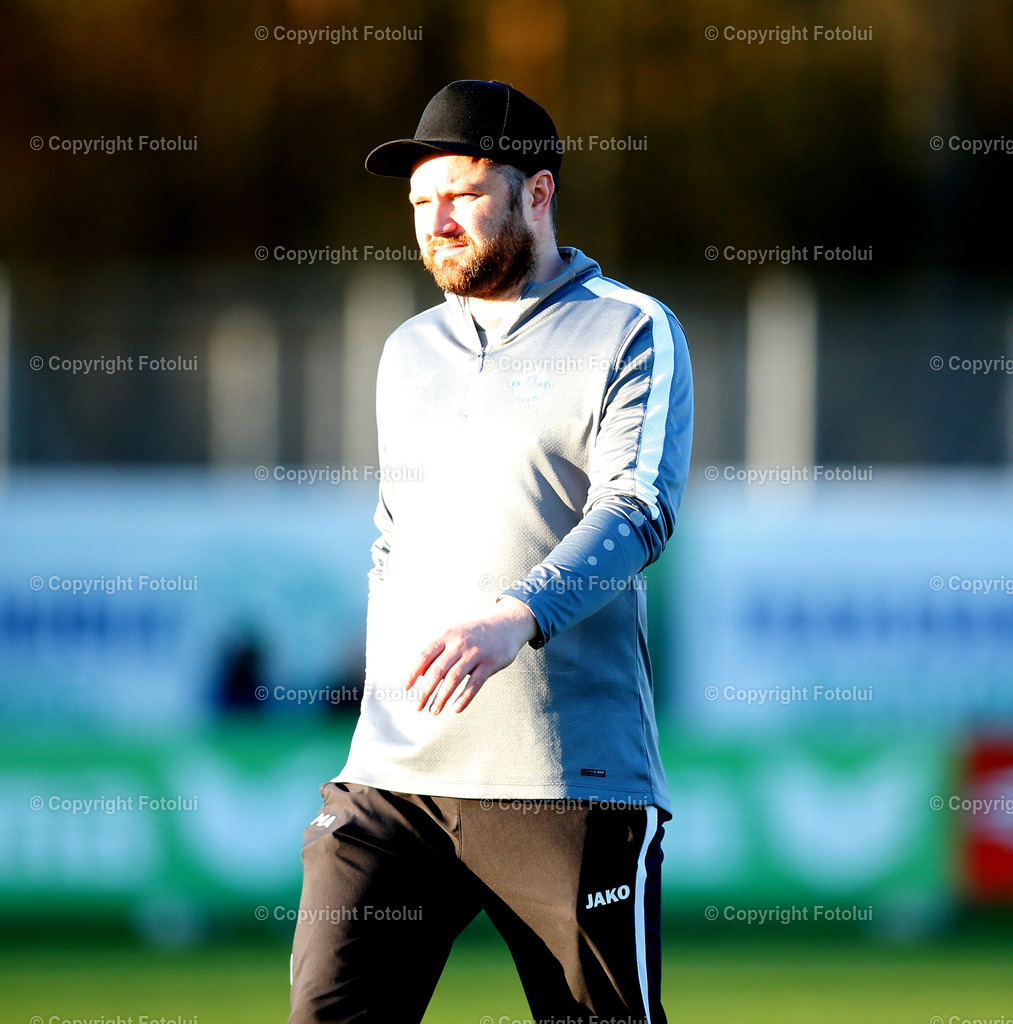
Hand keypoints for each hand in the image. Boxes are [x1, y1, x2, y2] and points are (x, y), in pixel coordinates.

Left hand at [406, 597, 537, 713]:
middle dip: (426, 691)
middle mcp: (459, 643)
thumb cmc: (475, 634)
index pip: (425, 655)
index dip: (413, 672)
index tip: (406, 688)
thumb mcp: (455, 636)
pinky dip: (464, 698)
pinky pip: (475, 683)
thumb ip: (438, 652)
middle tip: (418, 707)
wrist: (506, 624)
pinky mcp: (490, 663)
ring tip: (434, 711)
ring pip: (454, 679)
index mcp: (447, 636)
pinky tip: (456, 708)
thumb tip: (420, 674)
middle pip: (437, 670)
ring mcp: (475, 653)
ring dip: (441, 697)